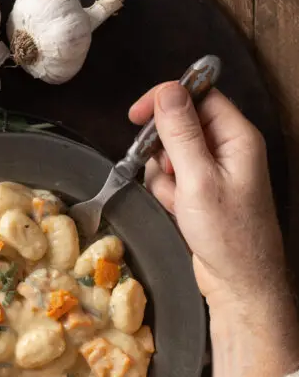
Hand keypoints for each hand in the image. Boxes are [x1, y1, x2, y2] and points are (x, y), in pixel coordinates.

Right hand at [130, 84, 298, 376]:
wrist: (239, 286)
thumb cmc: (229, 236)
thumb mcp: (198, 179)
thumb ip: (181, 133)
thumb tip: (168, 91)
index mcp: (237, 137)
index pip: (200, 96)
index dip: (167, 100)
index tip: (137, 115)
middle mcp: (229, 150)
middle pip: (182, 124)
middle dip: (164, 147)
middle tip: (166, 171)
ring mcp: (216, 172)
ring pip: (172, 153)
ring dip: (163, 173)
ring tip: (176, 199)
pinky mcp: (203, 192)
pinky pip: (172, 177)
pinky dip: (167, 191)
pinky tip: (177, 210)